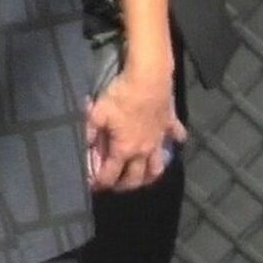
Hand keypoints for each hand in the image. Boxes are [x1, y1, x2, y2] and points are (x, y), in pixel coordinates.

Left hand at [85, 62, 185, 192]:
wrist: (149, 77)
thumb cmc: (121, 95)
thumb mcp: (97, 113)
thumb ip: (90, 134)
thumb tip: (87, 150)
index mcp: (124, 149)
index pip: (111, 175)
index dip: (100, 183)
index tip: (93, 185)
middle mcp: (144, 150)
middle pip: (136, 178)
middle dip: (124, 185)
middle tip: (115, 184)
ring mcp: (159, 139)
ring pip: (158, 167)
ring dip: (149, 175)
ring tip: (141, 175)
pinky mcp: (170, 125)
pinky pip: (175, 138)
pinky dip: (172, 144)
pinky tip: (168, 144)